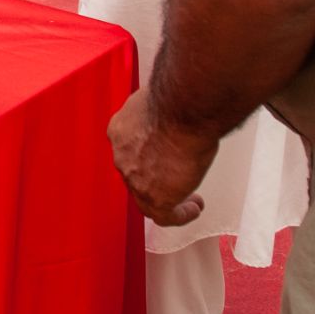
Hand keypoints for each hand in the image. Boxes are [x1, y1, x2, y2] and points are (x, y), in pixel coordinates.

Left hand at [106, 89, 213, 227]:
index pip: (130, 150)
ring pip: (146, 198)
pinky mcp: (154, 197)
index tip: (164, 157)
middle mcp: (122, 155)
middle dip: (157, 178)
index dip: (148, 156)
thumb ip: (163, 112)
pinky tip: (193, 208)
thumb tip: (176, 112)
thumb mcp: (162, 101)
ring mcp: (135, 178)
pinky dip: (180, 214)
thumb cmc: (178, 98)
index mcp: (121, 130)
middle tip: (178, 178)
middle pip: (137, 174)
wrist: (184, 108)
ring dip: (169, 199)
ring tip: (189, 200)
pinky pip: (164, 215)